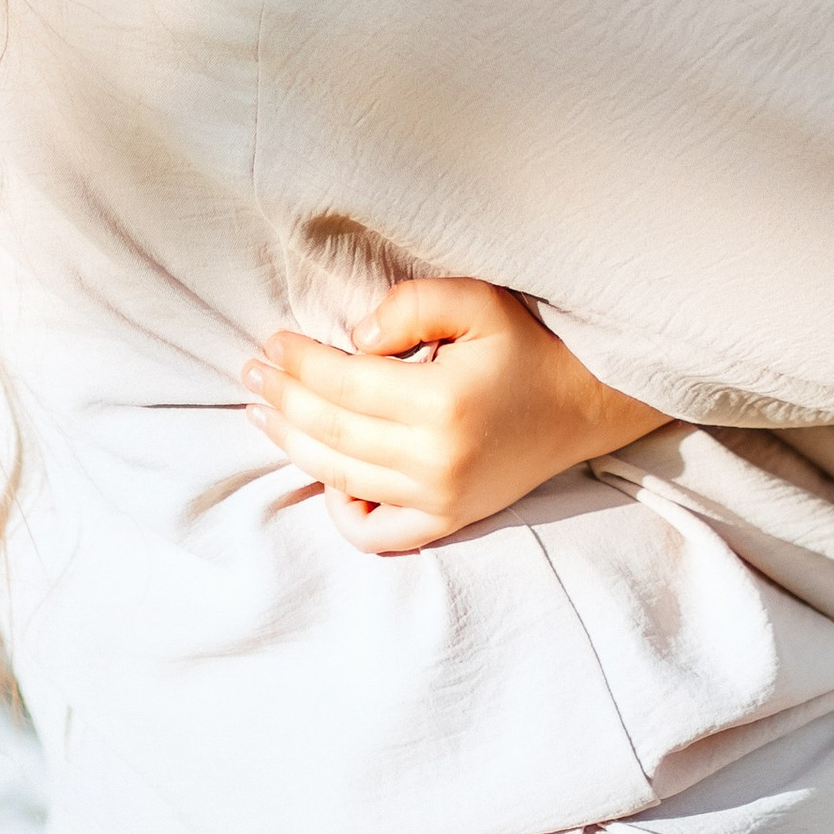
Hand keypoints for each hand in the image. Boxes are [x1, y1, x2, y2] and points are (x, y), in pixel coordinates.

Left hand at [243, 279, 664, 553]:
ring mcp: (440, 499)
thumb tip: (354, 341)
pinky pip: (377, 533)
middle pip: (330, 431)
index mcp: (440, 402)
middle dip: (280, 399)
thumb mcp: (477, 300)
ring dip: (292, 443)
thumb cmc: (526, 345)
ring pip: (340, 477)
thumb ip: (410, 306)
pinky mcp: (448, 520)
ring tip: (262, 412)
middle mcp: (436, 459)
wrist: (584, 404)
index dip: (296, 363)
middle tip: (249, 373)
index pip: (341, 383)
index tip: (271, 343)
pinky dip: (341, 511)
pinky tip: (325, 476)